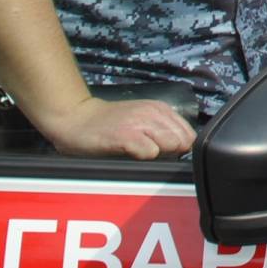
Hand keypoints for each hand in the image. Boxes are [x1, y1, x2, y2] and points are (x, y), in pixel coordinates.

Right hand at [34, 95, 195, 159]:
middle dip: (172, 153)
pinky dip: (144, 158)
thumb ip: (162, 129)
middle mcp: (153, 113)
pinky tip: (129, 155)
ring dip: (159, 155)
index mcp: (160, 109)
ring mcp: (140, 123)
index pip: (189, 134)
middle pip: (183, 142)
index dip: (179, 148)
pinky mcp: (126, 136)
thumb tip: (183, 151)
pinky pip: (150, 153)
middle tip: (150, 153)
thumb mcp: (142, 119)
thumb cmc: (110, 124)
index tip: (164, 152)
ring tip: (139, 153)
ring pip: (171, 145)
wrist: (77, 118)